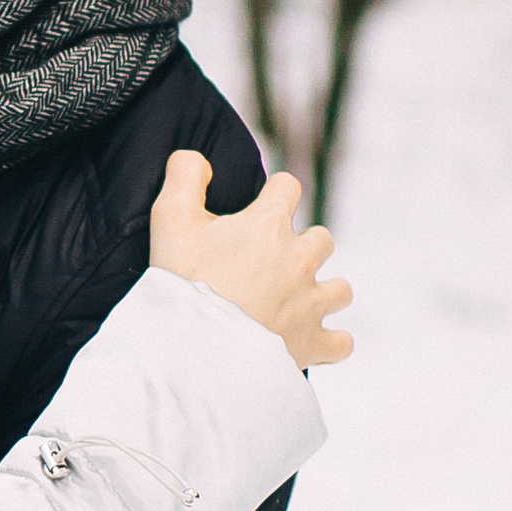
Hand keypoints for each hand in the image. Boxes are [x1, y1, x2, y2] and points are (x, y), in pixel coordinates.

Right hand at [148, 149, 353, 368]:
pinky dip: (331, 342)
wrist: (196, 349)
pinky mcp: (311, 343)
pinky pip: (341, 343)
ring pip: (340, 289)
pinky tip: (313, 341)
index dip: (274, 194)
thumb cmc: (182, 282)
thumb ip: (185, 175)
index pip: (288, 187)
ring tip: (297, 300)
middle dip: (303, 245)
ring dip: (324, 291)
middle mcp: (299, 260)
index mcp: (268, 225)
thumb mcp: (170, 219)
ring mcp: (310, 304)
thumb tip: (200, 160)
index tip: (258, 209)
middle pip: (321, 239)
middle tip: (270, 262)